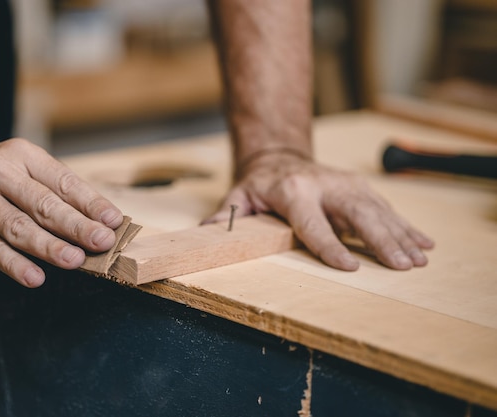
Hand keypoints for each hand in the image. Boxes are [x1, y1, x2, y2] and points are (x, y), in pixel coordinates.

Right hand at [0, 138, 122, 286]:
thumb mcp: (16, 167)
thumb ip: (50, 189)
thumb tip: (95, 216)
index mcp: (21, 156)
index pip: (63, 181)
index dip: (91, 202)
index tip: (114, 220)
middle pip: (44, 204)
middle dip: (77, 225)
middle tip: (103, 241)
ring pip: (19, 227)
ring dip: (49, 246)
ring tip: (75, 260)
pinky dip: (14, 265)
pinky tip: (35, 277)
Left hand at [204, 153, 433, 269]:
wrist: (278, 157)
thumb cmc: (258, 185)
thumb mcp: (238, 197)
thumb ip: (227, 216)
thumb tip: (205, 235)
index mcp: (293, 192)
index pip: (314, 223)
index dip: (331, 245)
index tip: (351, 266)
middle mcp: (325, 185)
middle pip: (358, 214)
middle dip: (382, 240)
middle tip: (404, 266)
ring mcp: (346, 184)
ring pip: (378, 211)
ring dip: (401, 236)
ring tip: (419, 260)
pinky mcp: (359, 187)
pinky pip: (386, 209)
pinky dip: (406, 227)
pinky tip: (425, 243)